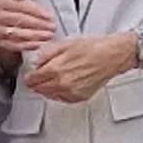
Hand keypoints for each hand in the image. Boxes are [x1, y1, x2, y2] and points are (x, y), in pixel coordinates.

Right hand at [0, 0, 59, 57]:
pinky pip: (14, 45)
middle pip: (19, 20)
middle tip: (52, 27)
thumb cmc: (10, 0)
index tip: (49, 16)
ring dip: (35, 36)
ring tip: (48, 35)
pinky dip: (28, 45)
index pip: (19, 6)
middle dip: (38, 24)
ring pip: (17, 34)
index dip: (36, 11)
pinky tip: (39, 44)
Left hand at [21, 30, 142, 102]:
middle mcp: (62, 84)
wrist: (113, 55)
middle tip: (38, 76)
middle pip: (39, 89)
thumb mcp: (65, 44)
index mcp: (56, 69)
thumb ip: (47, 54)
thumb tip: (37, 63)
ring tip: (52, 78)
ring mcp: (71, 92)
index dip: (28, 76)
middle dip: (36, 83)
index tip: (29, 74)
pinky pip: (62, 98)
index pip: (32, 80)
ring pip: (49, 95)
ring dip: (47, 88)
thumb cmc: (94, 47)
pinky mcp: (80, 97)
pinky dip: (59, 93)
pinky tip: (63, 84)